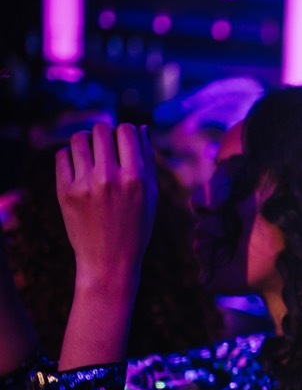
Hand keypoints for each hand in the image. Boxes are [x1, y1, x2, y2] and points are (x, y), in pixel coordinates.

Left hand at [56, 123, 156, 284]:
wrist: (109, 260)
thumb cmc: (136, 227)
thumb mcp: (150, 196)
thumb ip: (147, 160)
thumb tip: (139, 128)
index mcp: (136, 178)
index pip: (126, 130)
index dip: (125, 132)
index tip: (124, 144)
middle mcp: (110, 178)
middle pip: (101, 130)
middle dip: (104, 134)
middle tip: (106, 149)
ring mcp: (85, 185)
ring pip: (79, 139)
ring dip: (86, 142)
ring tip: (91, 157)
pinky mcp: (65, 192)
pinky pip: (62, 156)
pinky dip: (70, 157)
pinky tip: (79, 169)